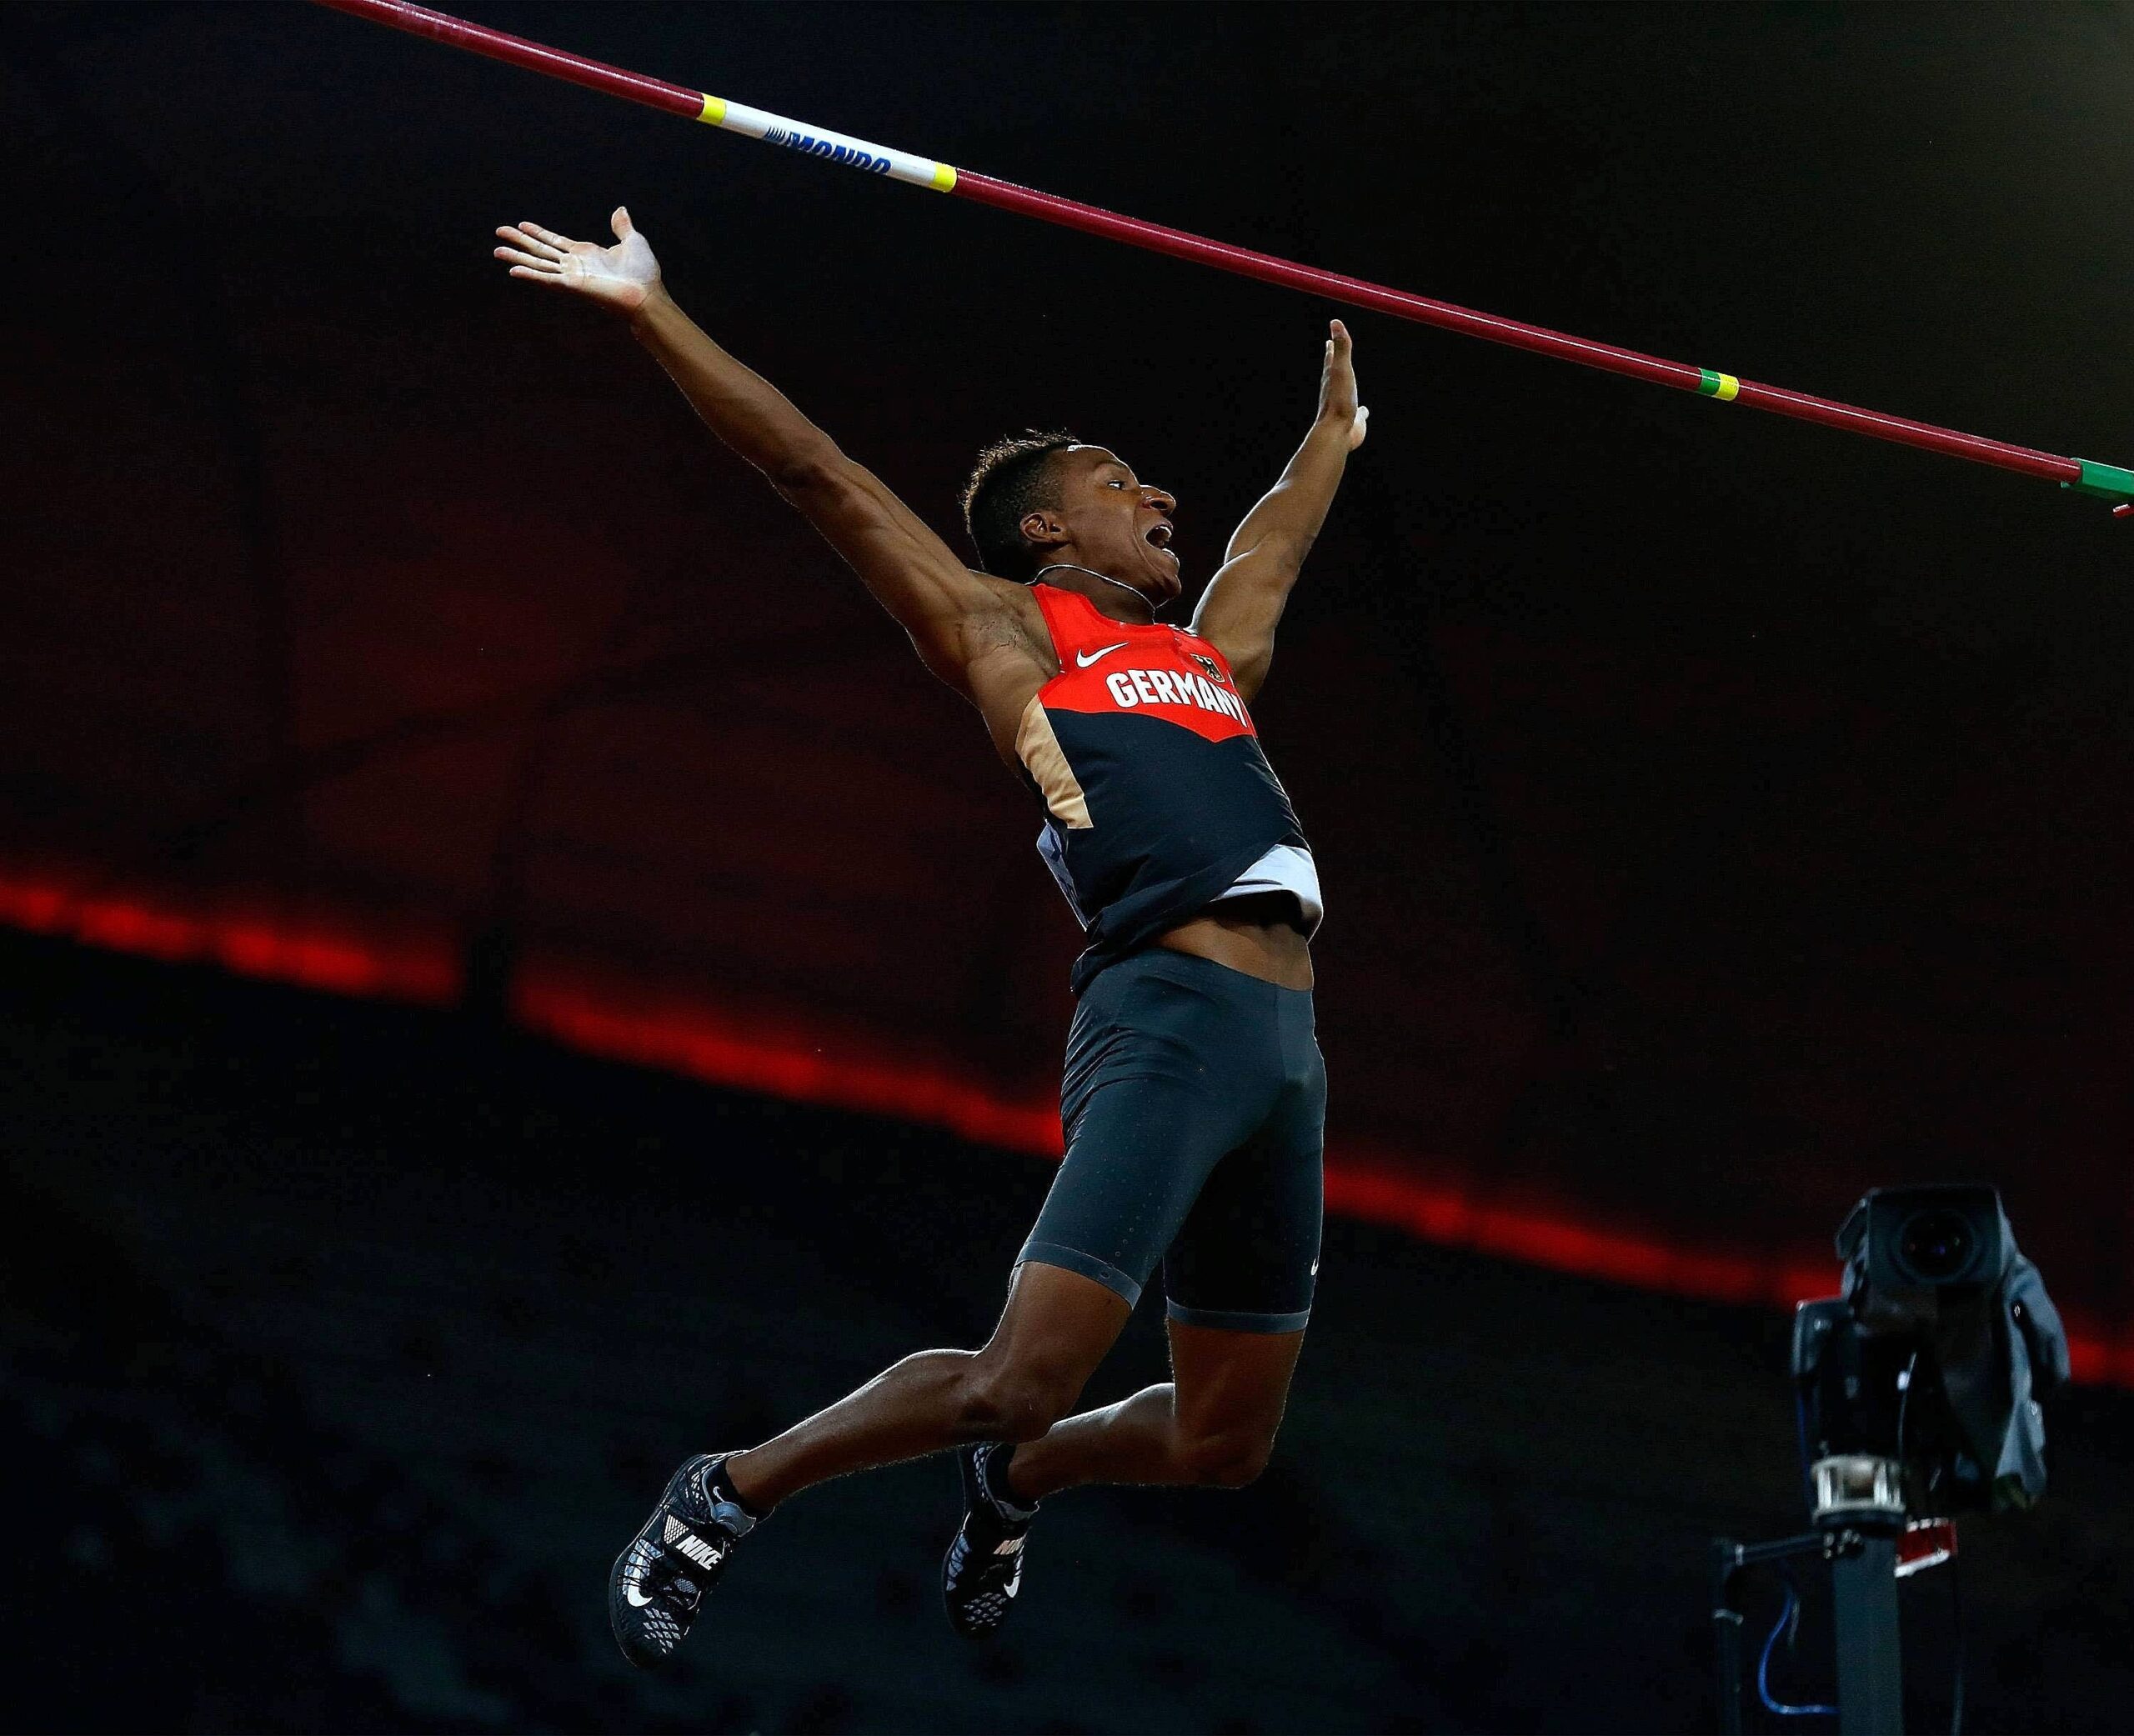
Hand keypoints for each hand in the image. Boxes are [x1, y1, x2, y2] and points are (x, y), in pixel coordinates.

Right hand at [492, 206, 660, 312]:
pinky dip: (530, 275)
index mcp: (586, 253)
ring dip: (517, 257)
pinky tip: (513, 271)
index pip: (556, 241)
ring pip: (538, 264)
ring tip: (496, 251)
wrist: (646, 295)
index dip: (538, 232)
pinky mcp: (572, 286)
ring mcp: (571, 276)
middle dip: (519, 241)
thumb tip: (619, 210)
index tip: (522, 225)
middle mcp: (575, 264)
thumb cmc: (643, 273)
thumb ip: (622, 227)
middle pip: (541, 250)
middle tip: (499, 231)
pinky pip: (547, 279)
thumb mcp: (633, 242)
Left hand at [1317, 319, 1368, 450]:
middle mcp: (1336, 392)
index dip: (1331, 349)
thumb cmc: (1339, 401)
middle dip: (1334, 362)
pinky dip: (1362, 412)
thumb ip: (1342, 348)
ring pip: (1346, 394)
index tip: (1329, 341)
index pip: (1331, 359)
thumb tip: (1335, 322)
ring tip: (1347, 382)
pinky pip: (1359, 415)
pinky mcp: (1354, 421)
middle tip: (1332, 352)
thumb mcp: (1342, 370)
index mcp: (1332, 379)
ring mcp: (1345, 407)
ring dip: (1347, 386)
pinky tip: (1364, 413)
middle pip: (1335, 374)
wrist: (1337, 433)